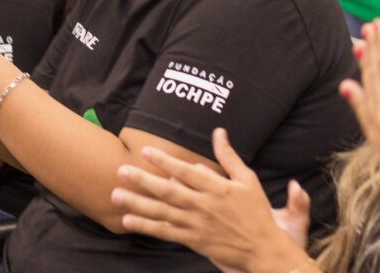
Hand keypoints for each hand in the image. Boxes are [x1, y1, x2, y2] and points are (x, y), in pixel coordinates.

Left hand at [112, 128, 311, 272]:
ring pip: (162, 212)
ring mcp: (196, 224)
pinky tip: (128, 220)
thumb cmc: (256, 211)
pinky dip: (146, 227)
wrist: (263, 247)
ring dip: (137, 203)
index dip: (164, 161)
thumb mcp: (247, 179)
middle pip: (168, 191)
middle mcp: (203, 205)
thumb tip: (219, 132)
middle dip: (142, 181)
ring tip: (116, 195)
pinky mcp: (192, 240)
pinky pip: (165, 232)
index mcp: (216, 188)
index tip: (145, 151)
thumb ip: (229, 156)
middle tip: (121, 171)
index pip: (185, 171)